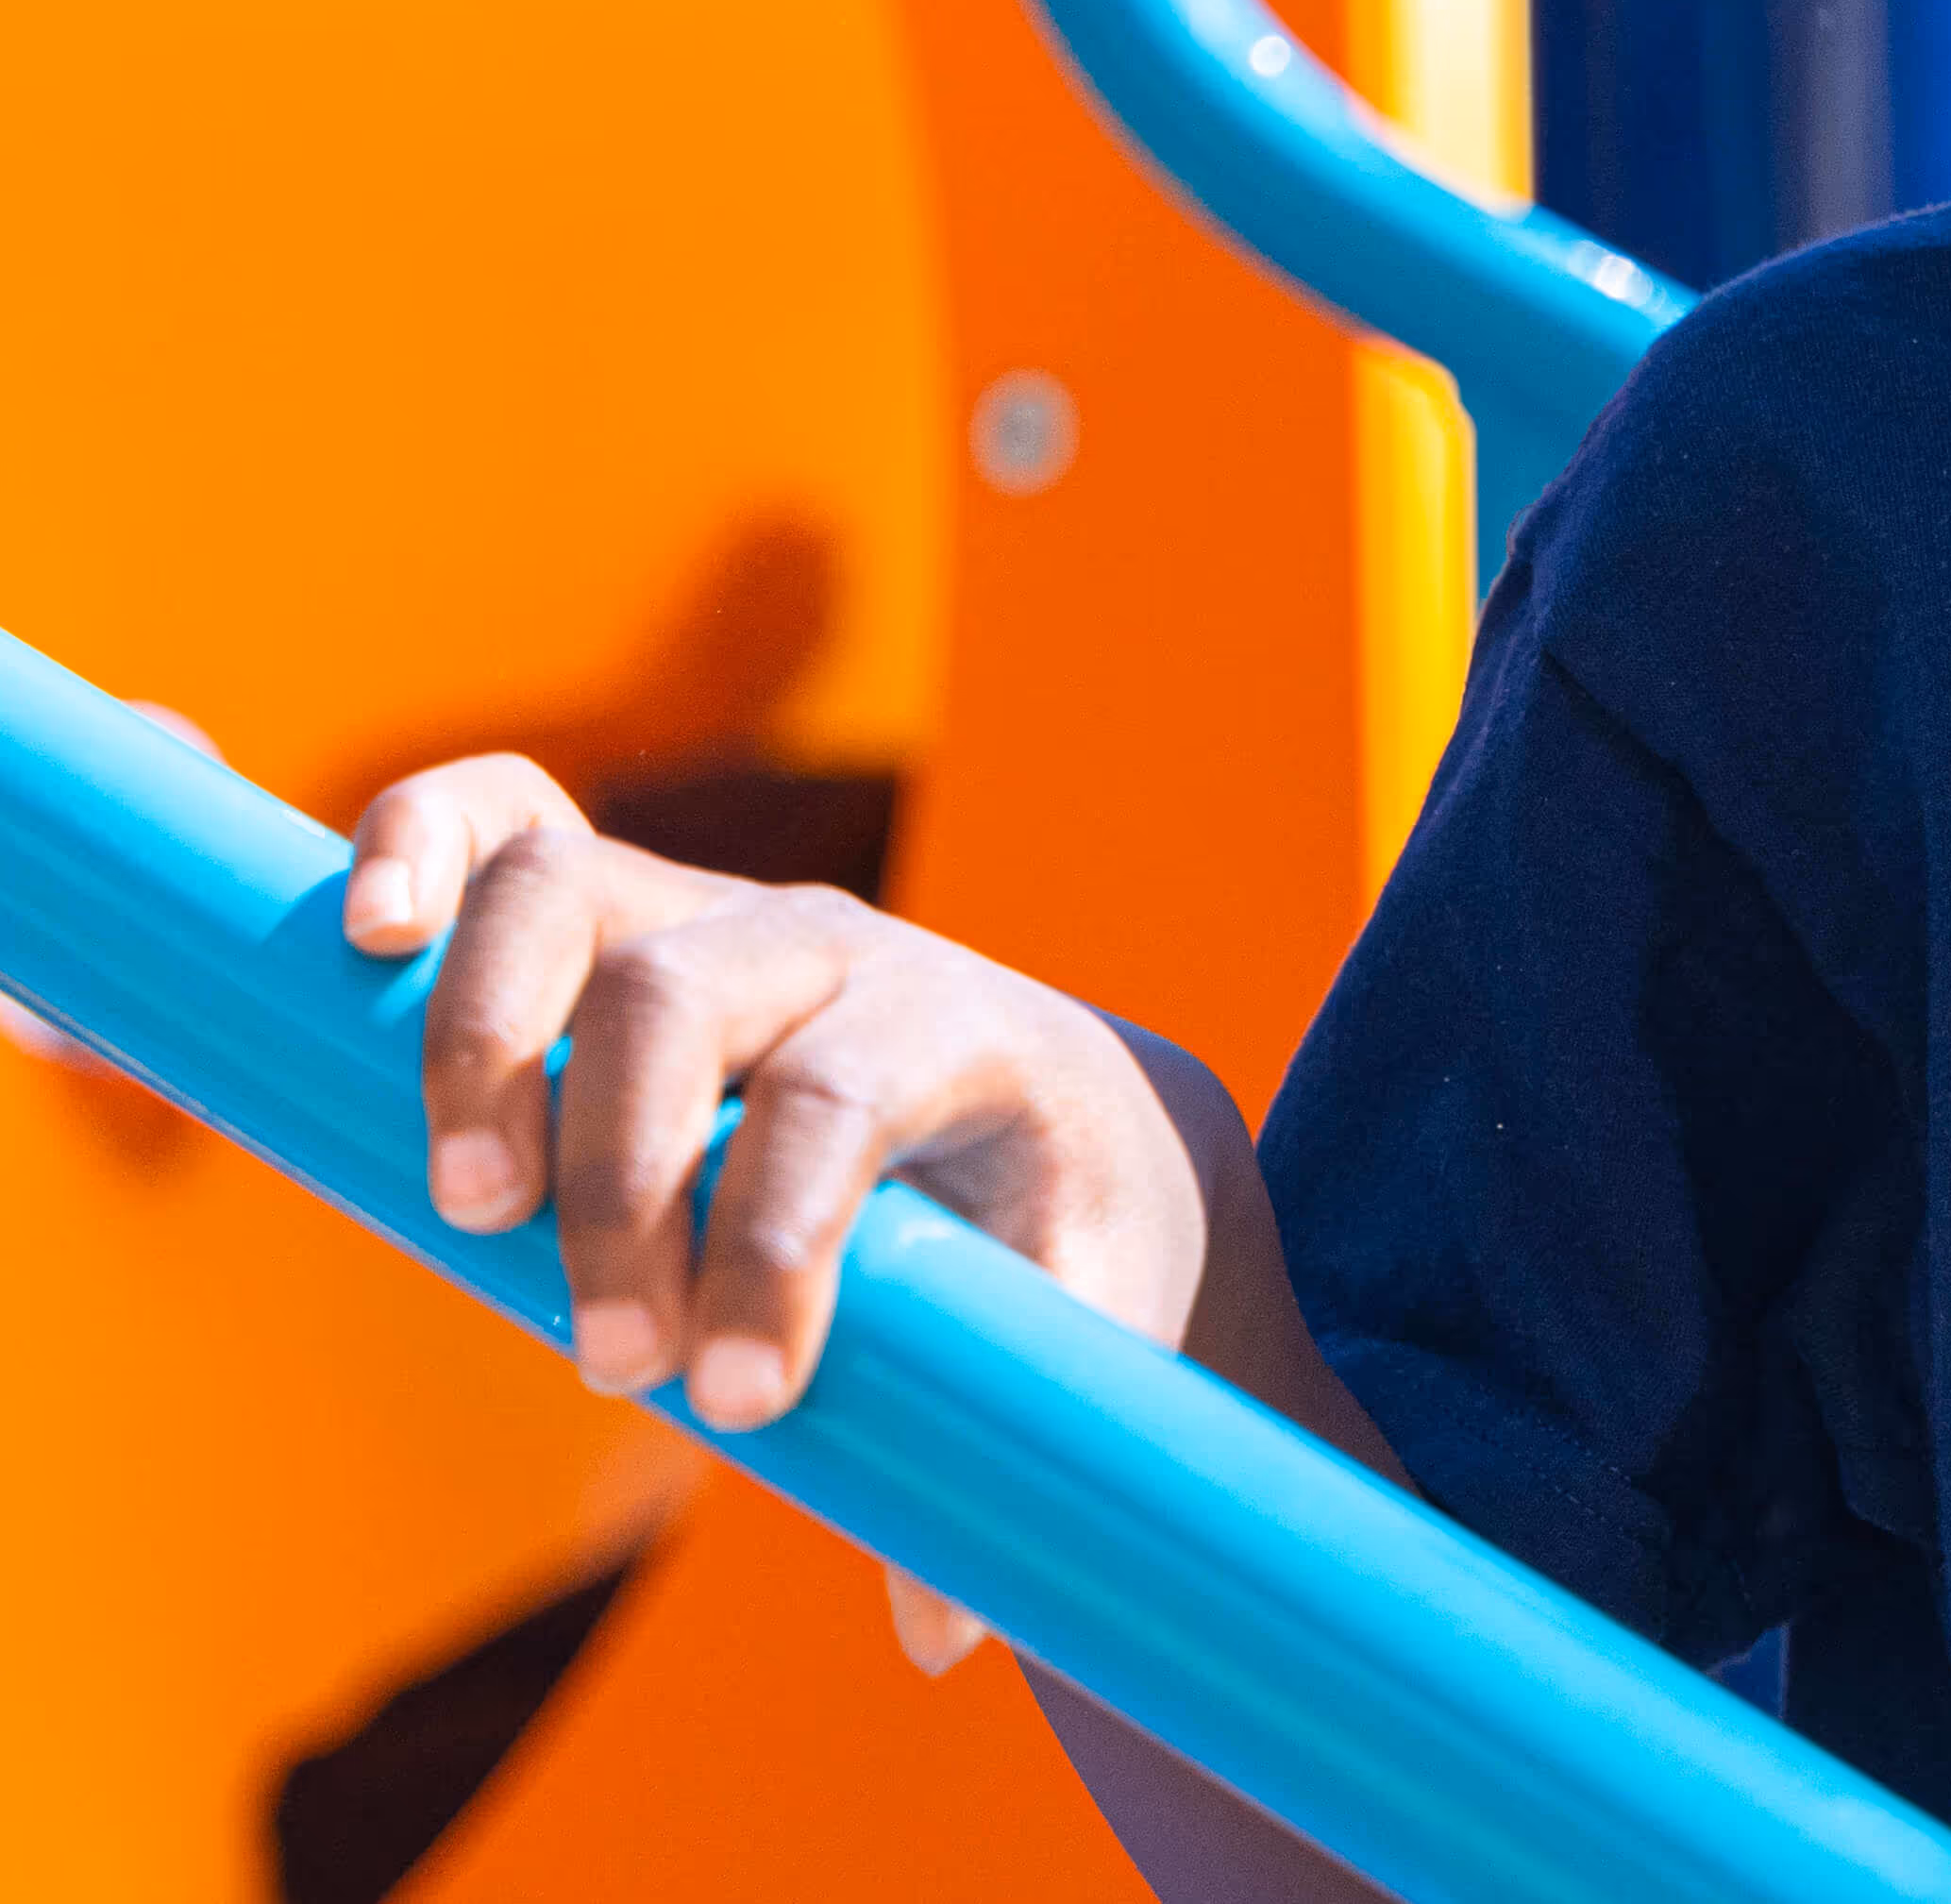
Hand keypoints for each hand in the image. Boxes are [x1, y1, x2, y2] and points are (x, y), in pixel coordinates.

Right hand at [345, 755, 1213, 1673]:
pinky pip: (502, 819)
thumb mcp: (1078, 1321)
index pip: (846, 1096)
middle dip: (625, 1183)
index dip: (772, 1246)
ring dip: (491, 1045)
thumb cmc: (1057, 1226)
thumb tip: (935, 1634)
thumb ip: (1013, 1446)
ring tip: (472, 1210)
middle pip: (691, 996)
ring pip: (572, 891)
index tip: (742, 1403)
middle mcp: (835, 942)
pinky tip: (368, 940)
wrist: (1065, 1106)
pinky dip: (421, 845)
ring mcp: (716, 908)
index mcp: (965, 1027)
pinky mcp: (615, 906)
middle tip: (612, 1361)